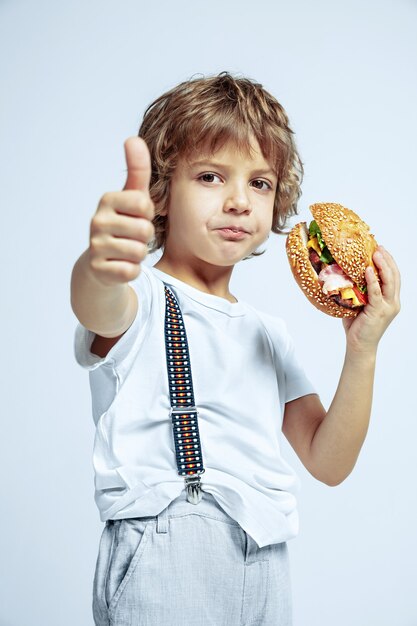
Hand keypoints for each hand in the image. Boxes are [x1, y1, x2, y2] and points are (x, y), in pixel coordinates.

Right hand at [88, 137, 154, 286]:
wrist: (101, 262)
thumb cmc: (123, 224)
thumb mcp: (132, 197)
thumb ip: (137, 170)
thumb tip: (133, 138)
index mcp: (107, 200)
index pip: (145, 204)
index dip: (148, 214)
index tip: (137, 216)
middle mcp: (97, 221)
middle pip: (144, 229)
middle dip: (145, 236)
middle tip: (132, 236)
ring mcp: (96, 246)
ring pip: (139, 251)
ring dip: (139, 254)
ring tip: (127, 250)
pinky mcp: (98, 269)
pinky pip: (131, 270)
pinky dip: (132, 270)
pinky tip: (121, 264)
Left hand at [342, 246, 400, 353]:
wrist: (359, 346)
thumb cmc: (357, 326)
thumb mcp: (359, 304)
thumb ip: (358, 291)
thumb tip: (344, 274)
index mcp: (391, 300)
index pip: (394, 276)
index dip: (389, 262)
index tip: (380, 249)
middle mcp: (393, 302)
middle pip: (394, 276)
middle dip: (387, 259)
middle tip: (379, 246)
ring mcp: (388, 307)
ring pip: (389, 282)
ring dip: (382, 265)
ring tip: (376, 253)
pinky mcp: (379, 311)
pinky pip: (376, 293)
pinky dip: (373, 280)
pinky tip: (368, 270)